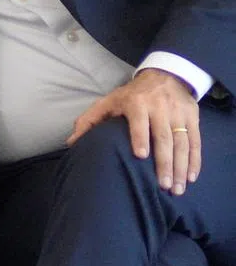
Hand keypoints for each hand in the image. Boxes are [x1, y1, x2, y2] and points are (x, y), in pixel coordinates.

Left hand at [67, 69, 200, 194]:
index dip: (140, 137)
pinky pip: (195, 142)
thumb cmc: (130, 95)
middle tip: (163, 186)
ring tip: (177, 189)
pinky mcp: (192, 117)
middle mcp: (160, 107)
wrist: (164, 76)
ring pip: (182, 142)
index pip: (139, 121)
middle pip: (163, 137)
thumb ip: (89, 121)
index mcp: (136, 102)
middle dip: (164, 163)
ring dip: (180, 167)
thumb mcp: (108, 102)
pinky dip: (195, 160)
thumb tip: (70, 142)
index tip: (140, 156)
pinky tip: (191, 177)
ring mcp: (178, 113)